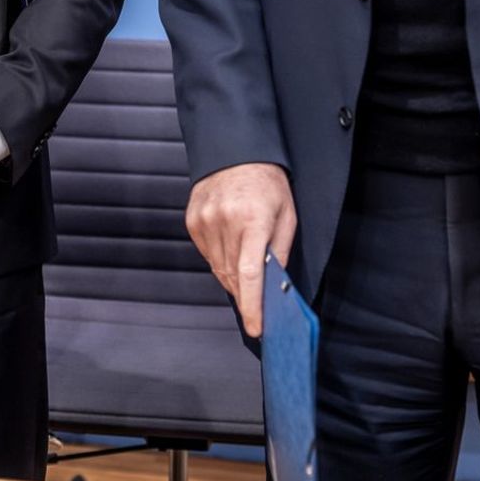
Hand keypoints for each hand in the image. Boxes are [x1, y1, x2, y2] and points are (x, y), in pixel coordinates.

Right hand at [185, 162, 296, 338]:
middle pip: (233, 276)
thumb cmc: (268, 184)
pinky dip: (220, 261)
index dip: (252, 306)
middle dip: (246, 295)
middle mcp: (225, 221)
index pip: (250, 274)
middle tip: (258, 306)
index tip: (256, 328)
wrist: (235, 152)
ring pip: (218, 268)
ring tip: (245, 270)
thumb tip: (272, 286)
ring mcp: (204, 221)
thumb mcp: (287, 215)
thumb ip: (280, 251)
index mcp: (253, 220)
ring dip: (233, 279)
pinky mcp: (192, 221)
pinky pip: (207, 254)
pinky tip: (230, 248)